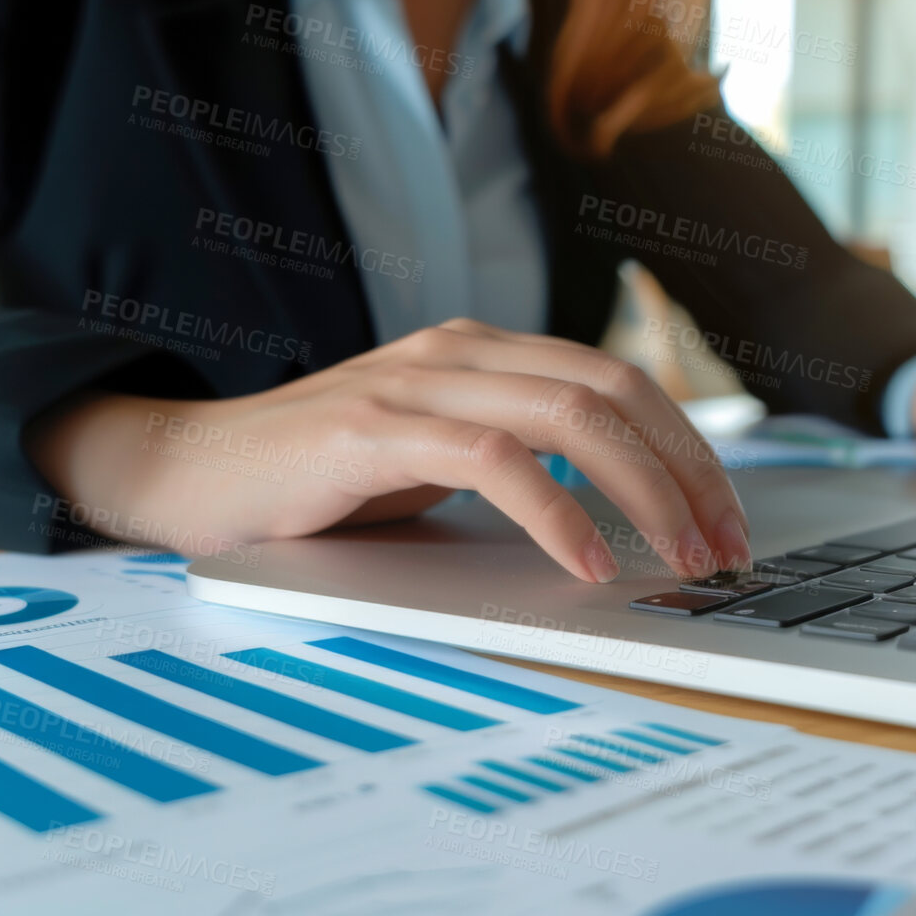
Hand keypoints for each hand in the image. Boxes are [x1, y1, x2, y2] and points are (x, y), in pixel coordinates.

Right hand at [26, 319, 749, 581]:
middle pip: (615, 392)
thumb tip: (621, 517)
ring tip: (679, 559)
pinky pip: (493, 460)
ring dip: (644, 494)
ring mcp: (417, 382)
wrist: (190, 472)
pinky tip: (586, 563)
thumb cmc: (320, 481)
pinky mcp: (373, 428)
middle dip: (687, 473)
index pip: (620, 385)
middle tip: (724, 548)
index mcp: (485, 353)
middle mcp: (460, 352)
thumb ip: (518, 463)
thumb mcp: (439, 465)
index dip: (688, 450)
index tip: (725, 521)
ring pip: (571, 417)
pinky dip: (555, 512)